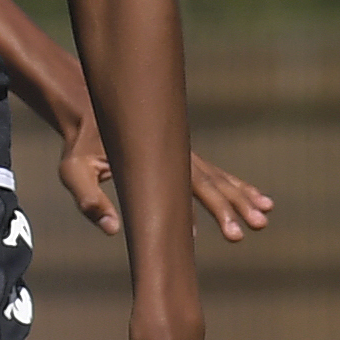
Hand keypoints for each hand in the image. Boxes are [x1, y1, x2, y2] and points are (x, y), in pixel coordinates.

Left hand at [58, 115, 273, 243]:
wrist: (87, 106)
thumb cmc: (79, 144)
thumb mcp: (74, 171)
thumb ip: (89, 200)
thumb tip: (113, 229)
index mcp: (157, 160)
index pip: (193, 189)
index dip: (215, 212)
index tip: (232, 233)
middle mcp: (178, 155)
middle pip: (214, 184)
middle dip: (236, 207)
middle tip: (256, 228)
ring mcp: (183, 154)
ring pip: (220, 178)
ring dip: (243, 197)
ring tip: (265, 217)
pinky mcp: (183, 156)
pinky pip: (215, 174)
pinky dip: (235, 186)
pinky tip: (256, 199)